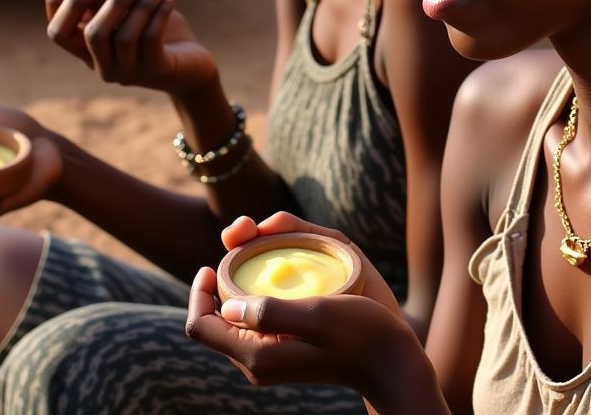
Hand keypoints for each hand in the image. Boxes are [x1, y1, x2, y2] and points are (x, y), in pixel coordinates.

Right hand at [45, 0, 218, 97]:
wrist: (192, 65)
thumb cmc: (160, 33)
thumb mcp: (141, 9)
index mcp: (88, 49)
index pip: (58, 31)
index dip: (58, 5)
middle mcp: (101, 64)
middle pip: (90, 34)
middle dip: (102, 2)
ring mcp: (127, 72)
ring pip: (123, 35)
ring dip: (138, 5)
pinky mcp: (153, 70)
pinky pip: (151, 38)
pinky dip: (159, 12)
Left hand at [184, 212, 430, 407]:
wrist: (392, 360)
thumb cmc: (361, 336)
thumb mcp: (319, 317)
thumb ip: (272, 314)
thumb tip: (227, 306)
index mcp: (257, 354)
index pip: (201, 326)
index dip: (198, 292)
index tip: (214, 260)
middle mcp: (258, 355)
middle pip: (218, 312)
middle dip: (226, 266)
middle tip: (246, 229)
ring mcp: (272, 350)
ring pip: (240, 305)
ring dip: (247, 264)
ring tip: (266, 231)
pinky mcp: (287, 342)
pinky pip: (261, 307)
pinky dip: (266, 275)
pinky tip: (287, 250)